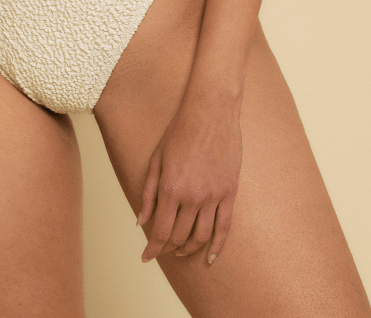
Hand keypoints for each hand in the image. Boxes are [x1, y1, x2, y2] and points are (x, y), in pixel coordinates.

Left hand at [137, 98, 242, 265]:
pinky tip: (211, 258)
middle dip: (168, 248)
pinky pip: (224, 227)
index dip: (153, 248)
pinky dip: (217, 246)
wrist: (211, 112)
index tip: (147, 257)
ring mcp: (213, 195)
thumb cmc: (180, 131)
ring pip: (201, 236)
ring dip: (189, 249)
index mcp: (170, 188)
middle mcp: (192, 196)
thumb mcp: (156, 159)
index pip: (160, 231)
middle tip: (163, 251)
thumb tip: (140, 222)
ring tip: (181, 251)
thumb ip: (148, 193)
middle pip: (179, 236)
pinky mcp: (229, 192)